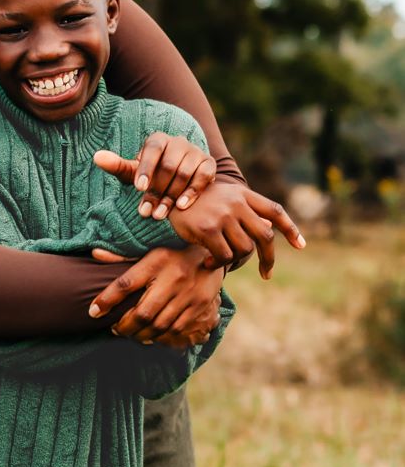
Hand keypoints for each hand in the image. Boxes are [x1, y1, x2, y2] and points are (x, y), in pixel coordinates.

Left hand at [87, 245, 222, 346]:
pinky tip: (150, 335)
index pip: (126, 283)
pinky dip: (160, 336)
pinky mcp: (200, 305)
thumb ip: (122, 255)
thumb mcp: (148, 248)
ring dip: (140, 335)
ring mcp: (188, 294)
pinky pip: (176, 329)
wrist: (211, 250)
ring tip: (130, 334)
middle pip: (143, 312)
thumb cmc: (171, 250)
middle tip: (115, 329)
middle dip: (125, 327)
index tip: (93, 312)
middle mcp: (172, 278)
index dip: (106, 300)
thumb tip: (94, 255)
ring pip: (159, 325)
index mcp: (156, 261)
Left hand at [94, 132, 215, 220]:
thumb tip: (97, 156)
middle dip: (157, 191)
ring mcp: (195, 152)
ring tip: (160, 215)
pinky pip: (203, 177)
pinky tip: (181, 207)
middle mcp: (178, 142)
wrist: (179, 182)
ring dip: (171, 196)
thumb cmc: (150, 177)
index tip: (139, 189)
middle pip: (169, 165)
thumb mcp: (134, 173)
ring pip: (185, 173)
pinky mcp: (209, 164)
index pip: (153, 149)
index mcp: (158, 140)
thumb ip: (117, 166)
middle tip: (146, 213)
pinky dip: (192, 192)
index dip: (146, 168)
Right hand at [167, 182, 305, 279]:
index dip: (290, 229)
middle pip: (265, 236)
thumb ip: (244, 209)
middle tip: (266, 272)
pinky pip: (225, 256)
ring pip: (245, 249)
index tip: (300, 246)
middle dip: (269, 258)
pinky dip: (220, 264)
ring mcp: (223, 215)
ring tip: (222, 261)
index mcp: (243, 193)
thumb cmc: (195, 199)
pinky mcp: (207, 229)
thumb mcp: (222, 197)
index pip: (274, 211)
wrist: (164, 193)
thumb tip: (268, 232)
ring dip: (236, 260)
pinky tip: (210, 263)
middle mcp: (236, 202)